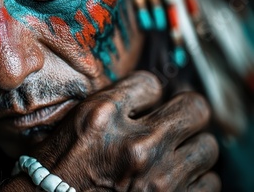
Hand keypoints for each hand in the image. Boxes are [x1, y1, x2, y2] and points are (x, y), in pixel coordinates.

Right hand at [0, 71, 219, 190]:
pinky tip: (175, 177)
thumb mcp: (74, 123)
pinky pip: (209, 182)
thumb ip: (110, 104)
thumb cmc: (56, 169)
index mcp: (103, 116)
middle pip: (194, 109)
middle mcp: (135, 144)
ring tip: (173, 154)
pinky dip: (195, 178)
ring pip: (207, 147)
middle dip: (186, 112)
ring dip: (191, 148)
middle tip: (175, 120)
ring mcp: (157, 178)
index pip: (151, 83)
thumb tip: (148, 95)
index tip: (145, 104)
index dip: (149, 93)